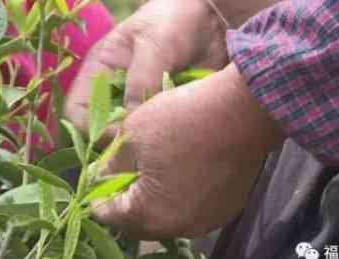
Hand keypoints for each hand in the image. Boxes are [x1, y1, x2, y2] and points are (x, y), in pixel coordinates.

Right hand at [65, 0, 227, 130]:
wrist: (209, 17)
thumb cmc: (173, 21)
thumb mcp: (155, 44)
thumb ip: (142, 79)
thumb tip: (132, 120)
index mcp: (98, 73)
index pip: (76, 112)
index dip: (91, 128)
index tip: (123, 135)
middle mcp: (113, 94)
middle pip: (101, 132)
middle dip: (120, 141)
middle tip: (149, 143)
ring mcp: (138, 106)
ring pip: (130, 137)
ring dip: (146, 141)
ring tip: (169, 137)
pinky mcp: (161, 113)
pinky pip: (157, 134)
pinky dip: (167, 137)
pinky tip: (184, 131)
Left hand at [94, 64, 284, 238]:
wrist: (243, 110)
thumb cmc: (182, 120)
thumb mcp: (133, 135)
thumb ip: (112, 164)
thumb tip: (100, 176)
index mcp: (150, 214)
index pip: (110, 217)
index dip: (98, 198)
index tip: (95, 181)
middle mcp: (179, 227)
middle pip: (140, 223)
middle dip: (126, 201)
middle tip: (120, 174)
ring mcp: (207, 220)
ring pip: (168, 216)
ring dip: (154, 200)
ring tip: (150, 170)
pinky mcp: (227, 208)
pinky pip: (193, 209)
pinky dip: (181, 196)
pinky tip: (181, 170)